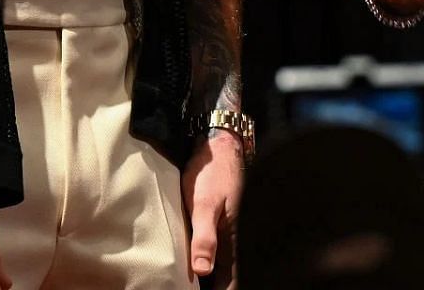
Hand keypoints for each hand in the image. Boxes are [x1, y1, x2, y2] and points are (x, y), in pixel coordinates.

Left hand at [182, 130, 244, 285]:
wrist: (219, 148)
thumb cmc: (212, 174)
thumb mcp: (204, 204)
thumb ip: (204, 237)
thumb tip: (202, 270)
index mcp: (234, 241)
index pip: (231, 281)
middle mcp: (236, 241)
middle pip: (228, 278)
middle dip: (217, 287)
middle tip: (188, 289)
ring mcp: (230, 236)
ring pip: (222, 269)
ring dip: (211, 280)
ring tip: (190, 285)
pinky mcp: (221, 229)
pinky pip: (217, 256)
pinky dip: (207, 268)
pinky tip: (195, 271)